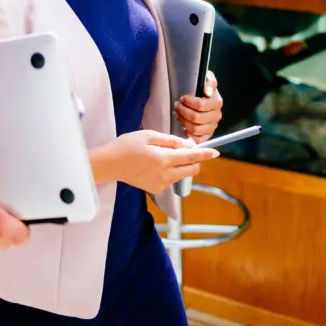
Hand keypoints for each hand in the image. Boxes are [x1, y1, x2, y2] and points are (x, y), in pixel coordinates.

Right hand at [90, 130, 218, 192]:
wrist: (110, 164)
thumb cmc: (126, 145)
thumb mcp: (148, 135)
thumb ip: (170, 140)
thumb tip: (187, 145)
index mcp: (164, 159)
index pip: (191, 157)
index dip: (205, 154)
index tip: (215, 152)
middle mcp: (165, 174)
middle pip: (191, 169)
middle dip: (195, 160)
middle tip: (188, 150)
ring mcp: (161, 184)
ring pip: (182, 175)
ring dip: (182, 165)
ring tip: (166, 155)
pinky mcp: (156, 190)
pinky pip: (171, 180)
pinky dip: (171, 172)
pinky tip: (156, 165)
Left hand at [175, 71, 223, 143]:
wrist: (203, 96)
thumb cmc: (202, 87)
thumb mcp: (206, 78)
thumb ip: (209, 81)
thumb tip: (208, 92)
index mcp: (217, 102)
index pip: (200, 105)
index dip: (188, 102)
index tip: (182, 98)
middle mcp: (216, 115)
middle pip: (196, 118)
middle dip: (183, 111)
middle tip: (177, 105)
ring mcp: (212, 126)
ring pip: (195, 129)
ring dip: (183, 121)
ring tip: (178, 114)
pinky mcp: (207, 135)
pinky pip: (197, 139)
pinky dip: (188, 133)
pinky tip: (183, 125)